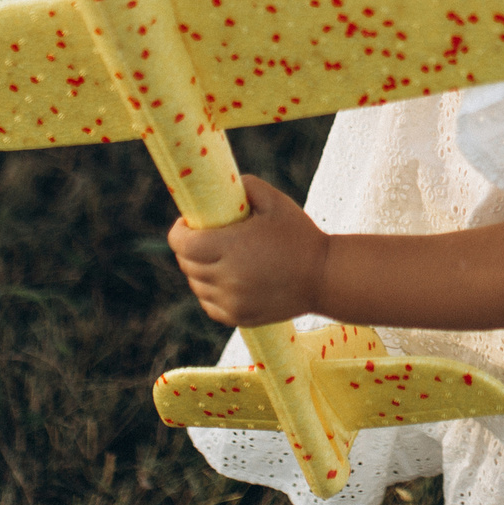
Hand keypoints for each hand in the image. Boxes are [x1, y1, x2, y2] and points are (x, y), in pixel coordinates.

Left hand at [168, 175, 329, 326]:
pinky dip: (212, 291)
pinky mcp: (237, 318)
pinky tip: (228, 278)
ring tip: (220, 257)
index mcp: (232, 247)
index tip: (187, 223)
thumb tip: (219, 187)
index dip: (179, 232)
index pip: (182, 244)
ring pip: (197, 284)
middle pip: (187, 264)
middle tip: (205, 237)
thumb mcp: (275, 201)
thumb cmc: (299, 235)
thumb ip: (245, 187)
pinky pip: (209, 303)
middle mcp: (227, 278)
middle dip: (190, 248)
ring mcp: (231, 301)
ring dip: (200, 270)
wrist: (324, 277)